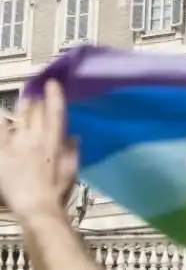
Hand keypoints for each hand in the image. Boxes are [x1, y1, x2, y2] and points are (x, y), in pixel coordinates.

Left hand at [0, 80, 76, 220]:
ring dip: (22, 107)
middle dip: (36, 100)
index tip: (52, 82)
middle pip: (36, 112)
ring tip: (24, 100)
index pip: (56, 111)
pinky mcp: (2, 154)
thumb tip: (74, 137)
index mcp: (55, 141)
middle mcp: (36, 138)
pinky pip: (1, 132)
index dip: (54, 95)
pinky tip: (3, 117)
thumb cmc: (57, 191)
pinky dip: (2, 123)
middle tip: (36, 92)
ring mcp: (17, 145)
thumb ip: (72, 151)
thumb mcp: (72, 170)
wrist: (36, 207)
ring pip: (19, 118)